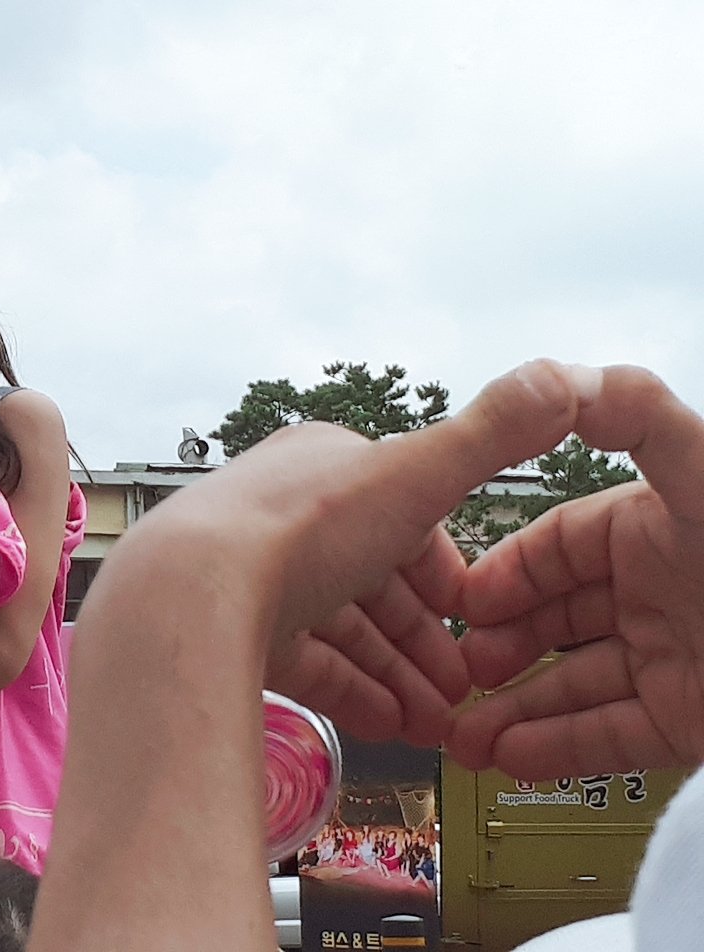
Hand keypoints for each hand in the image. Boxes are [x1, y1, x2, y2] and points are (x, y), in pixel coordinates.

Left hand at [132, 360, 598, 745]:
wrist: (189, 594)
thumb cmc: (299, 528)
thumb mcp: (413, 474)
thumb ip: (490, 434)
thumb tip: (558, 380)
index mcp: (323, 466)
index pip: (399, 515)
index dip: (444, 570)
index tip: (477, 618)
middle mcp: (282, 514)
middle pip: (370, 580)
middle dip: (423, 639)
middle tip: (464, 689)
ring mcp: (251, 576)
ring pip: (340, 628)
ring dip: (395, 675)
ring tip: (437, 723)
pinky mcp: (228, 631)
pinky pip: (303, 664)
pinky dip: (350, 693)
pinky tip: (388, 725)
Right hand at [449, 367, 703, 778]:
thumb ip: (635, 415)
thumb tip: (560, 378)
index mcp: (651, 529)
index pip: (553, 549)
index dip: (503, 576)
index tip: (462, 602)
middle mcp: (658, 593)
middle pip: (552, 621)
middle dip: (496, 649)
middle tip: (454, 671)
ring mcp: (673, 660)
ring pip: (571, 684)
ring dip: (511, 709)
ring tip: (462, 731)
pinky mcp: (689, 722)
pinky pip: (608, 735)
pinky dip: (555, 747)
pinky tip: (510, 754)